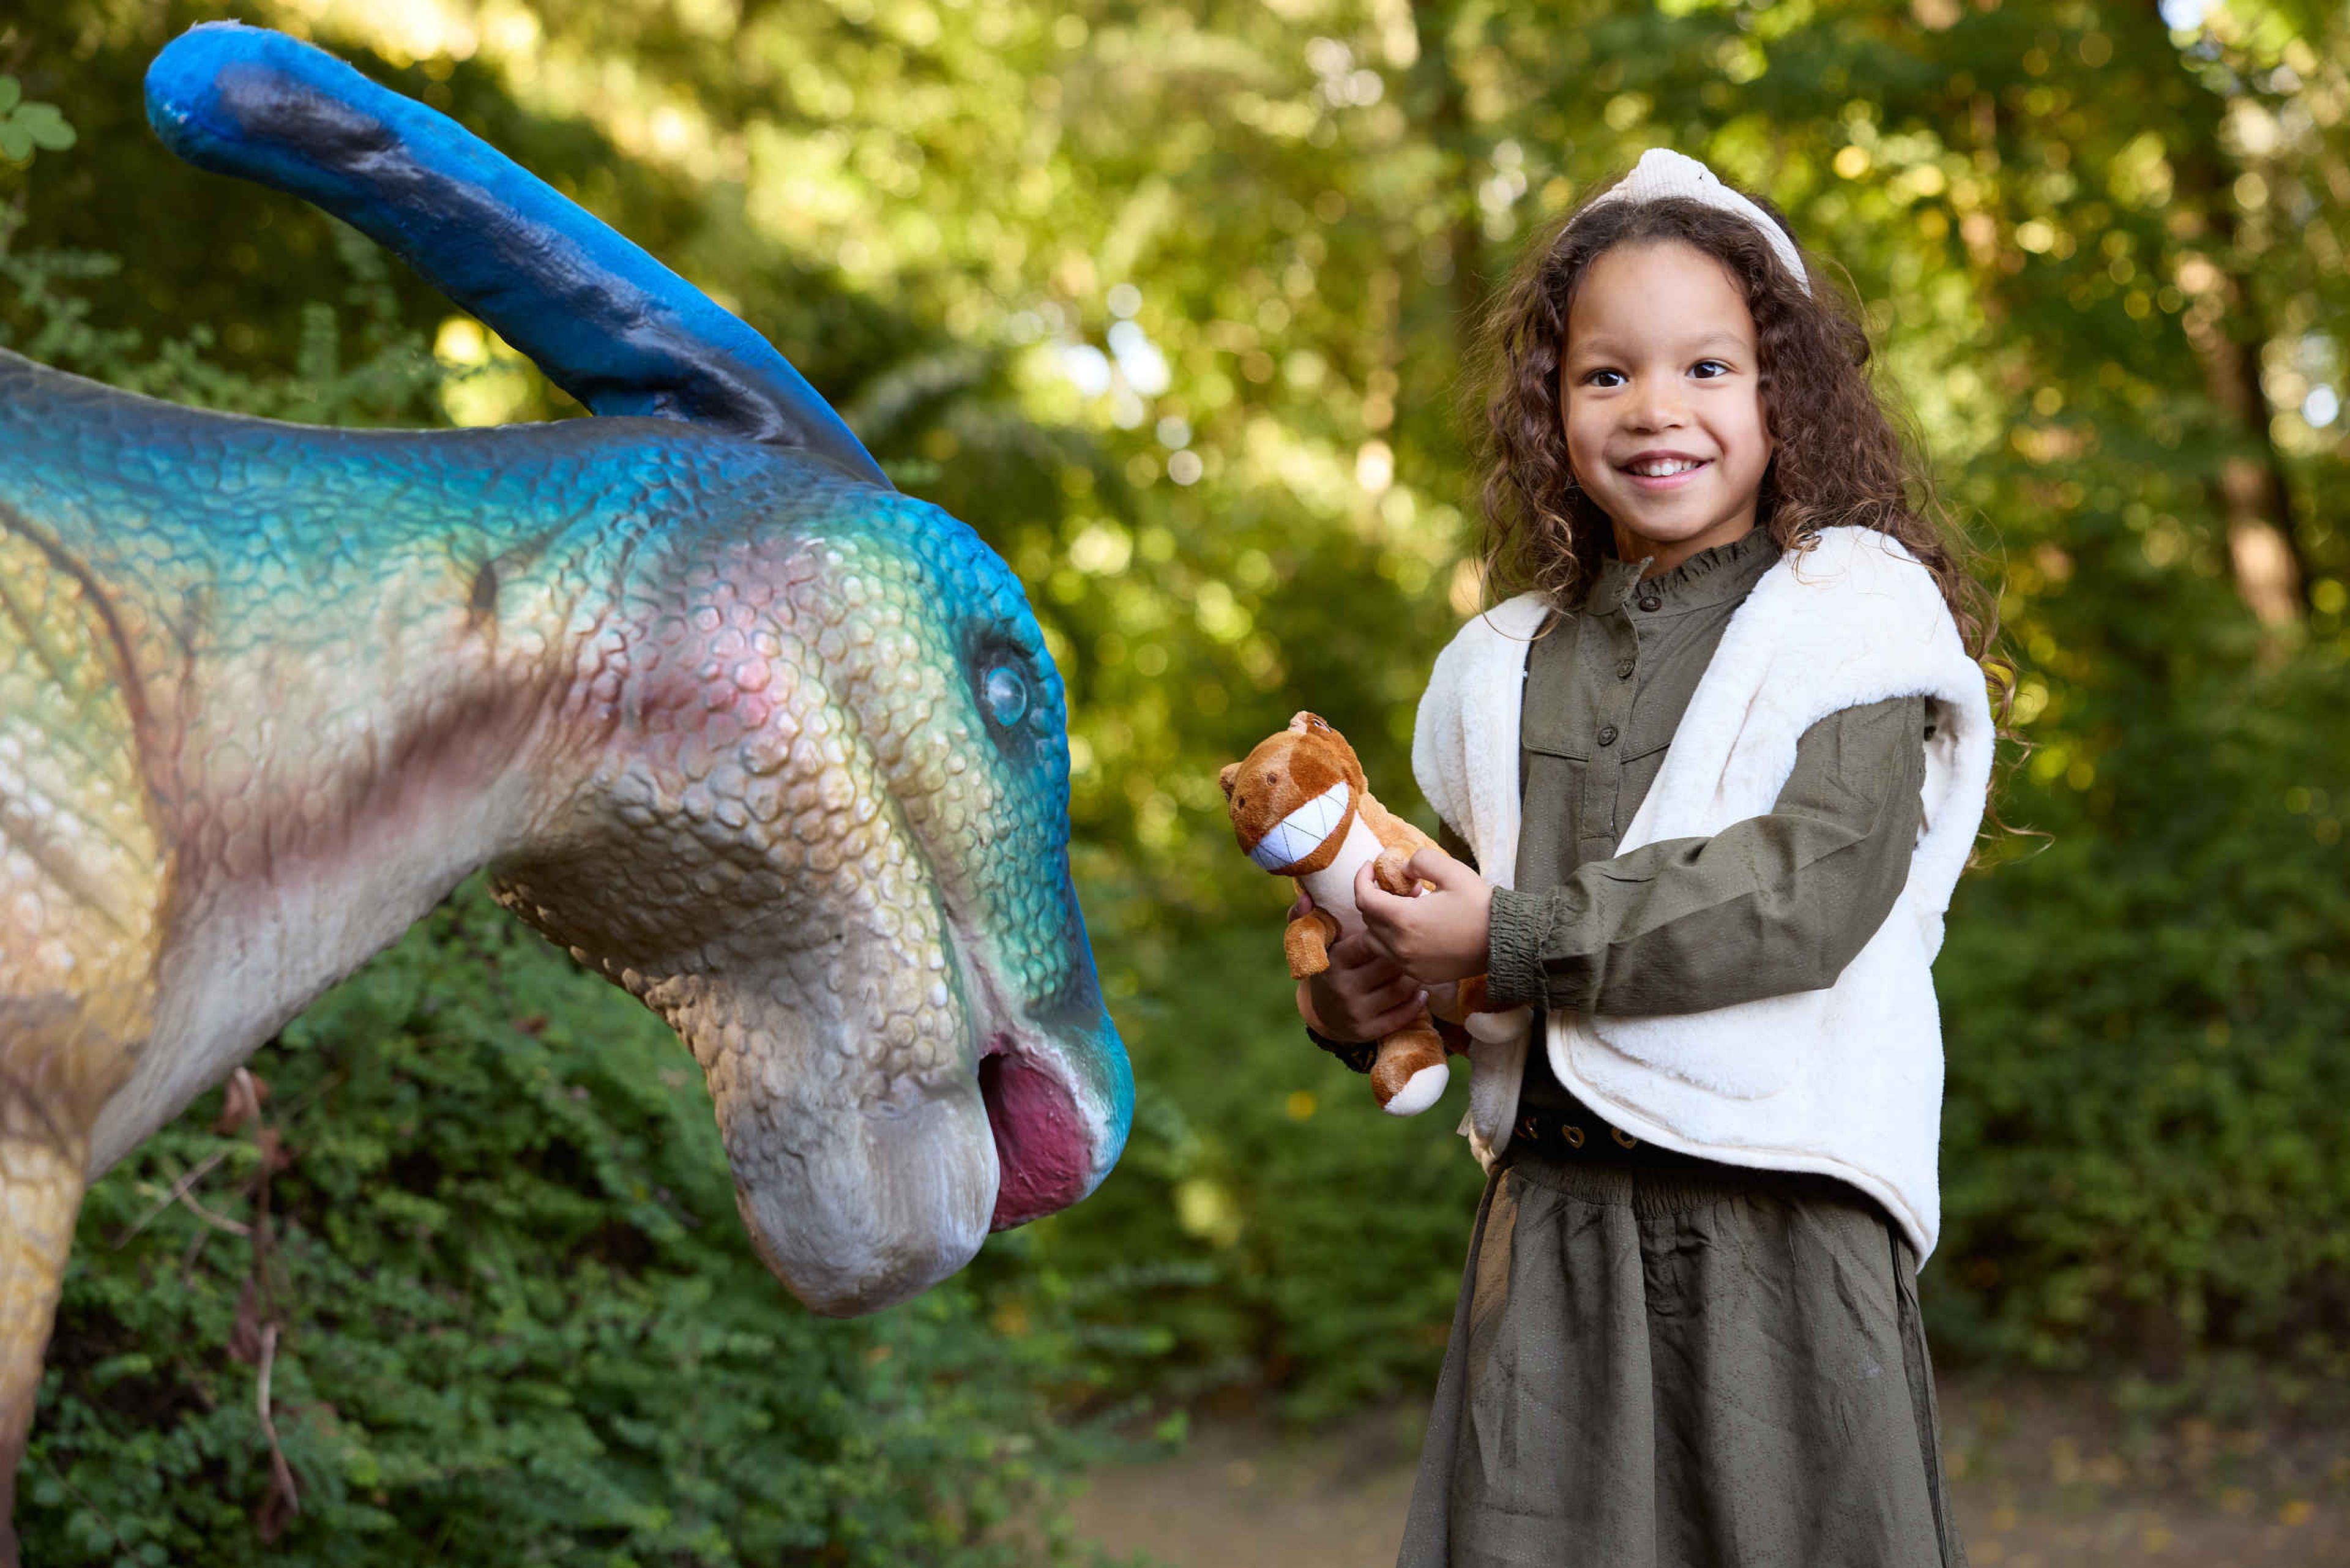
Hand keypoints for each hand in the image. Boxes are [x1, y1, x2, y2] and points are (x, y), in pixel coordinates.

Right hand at [1290, 892, 1426, 1040]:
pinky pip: (1403, 1015)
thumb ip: (1307, 914)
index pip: (1371, 941)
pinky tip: (1420, 992)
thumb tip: (1307, 897)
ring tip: (1418, 966)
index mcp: (1333, 960)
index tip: (1396, 930)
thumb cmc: (1328, 966)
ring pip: (1401, 988)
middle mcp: (1343, 987)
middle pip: (1390, 964)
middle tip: (1416, 946)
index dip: (1387, 935)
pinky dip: (1417, 1002)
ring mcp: (1355, 1011)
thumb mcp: (1312, 940)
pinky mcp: (1367, 1031)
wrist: (1325, 1013)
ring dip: (1415, 976)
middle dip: (1404, 954)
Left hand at [1355, 848, 1492, 983]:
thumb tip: (1403, 869)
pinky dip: (1395, 941)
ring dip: (1381, 922)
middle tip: (1401, 886)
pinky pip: (1393, 958)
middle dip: (1376, 898)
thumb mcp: (1452, 871)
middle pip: (1368, 920)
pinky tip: (1417, 929)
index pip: (1364, 898)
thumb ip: (1421, 861)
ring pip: (1376, 942)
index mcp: (1403, 919)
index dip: (1362, 878)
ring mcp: (1409, 964)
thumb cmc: (1480, 906)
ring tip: (1407, 909)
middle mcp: (1400, 946)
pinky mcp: (1420, 974)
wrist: (1504, 942)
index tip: (1370, 867)